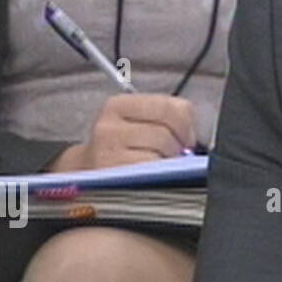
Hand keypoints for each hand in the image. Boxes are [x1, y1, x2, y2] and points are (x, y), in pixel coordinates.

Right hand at [49, 94, 196, 171]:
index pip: (167, 106)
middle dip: (179, 146)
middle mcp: (108, 126)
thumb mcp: (138, 122)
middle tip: (178, 155)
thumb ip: (167, 117)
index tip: (188, 137)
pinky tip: (155, 176)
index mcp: (118, 105)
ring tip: (163, 165)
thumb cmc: (122, 146)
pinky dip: (160, 175)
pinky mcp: (111, 175)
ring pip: (159, 153)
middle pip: (165, 132)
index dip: (186, 124)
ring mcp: (107, 152)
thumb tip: (195, 132)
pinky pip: (150, 172)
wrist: (87, 173)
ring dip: (170, 162)